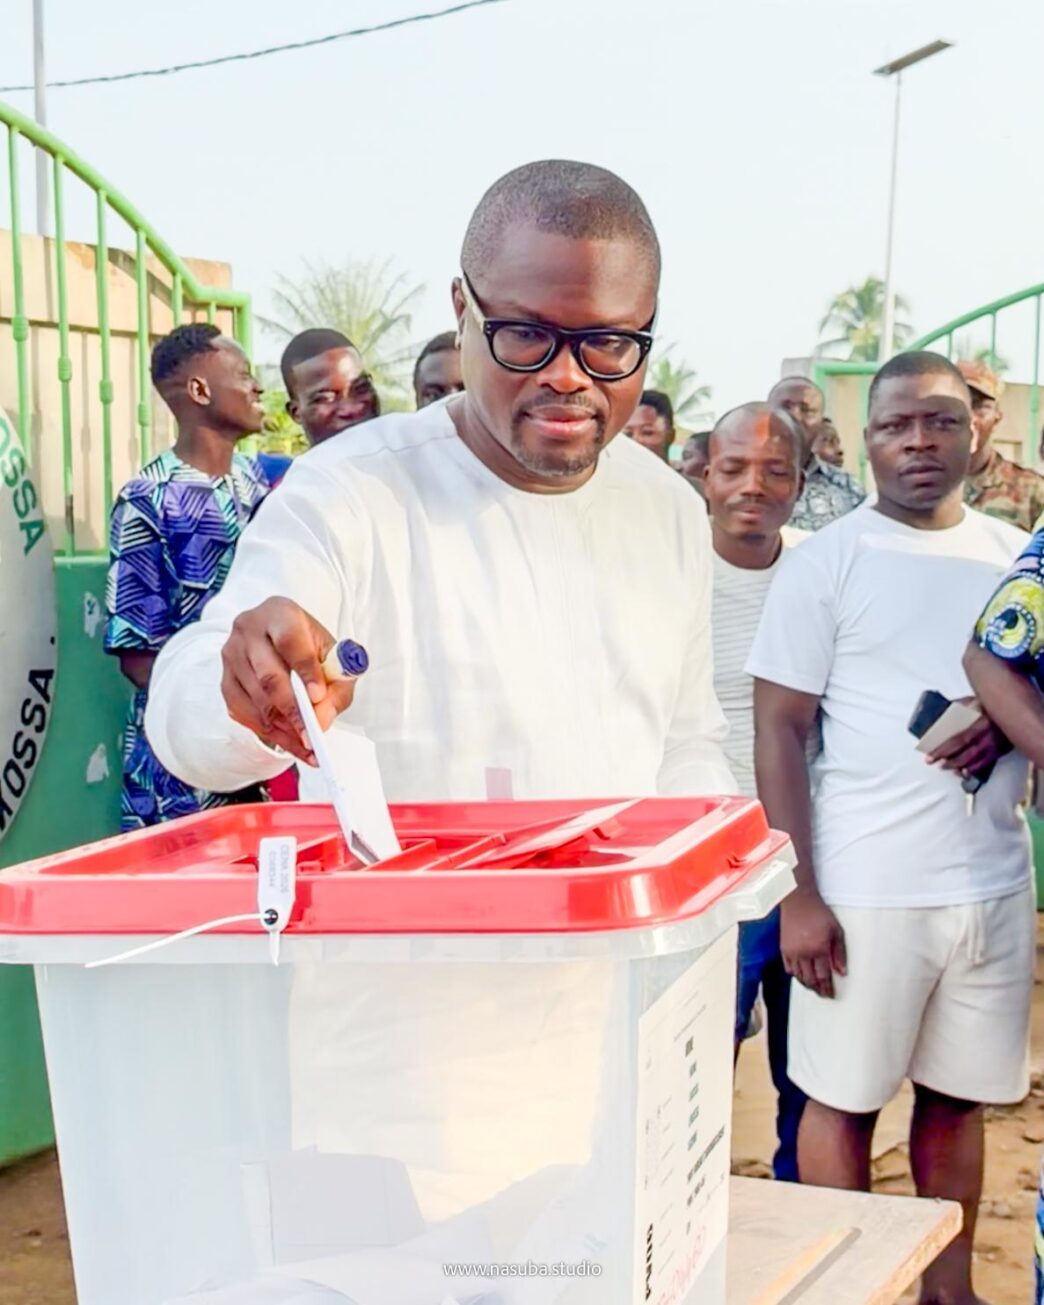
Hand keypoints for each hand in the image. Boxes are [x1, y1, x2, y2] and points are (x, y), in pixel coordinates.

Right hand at [220, 597, 356, 763]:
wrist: (282, 638)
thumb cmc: (310, 647)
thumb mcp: (334, 658)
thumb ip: (337, 686)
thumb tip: (321, 719)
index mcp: (280, 613)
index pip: (290, 642)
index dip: (305, 670)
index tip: (318, 696)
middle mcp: (248, 629)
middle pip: (268, 675)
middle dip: (292, 710)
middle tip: (312, 734)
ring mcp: (231, 655)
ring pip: (255, 698)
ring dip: (282, 726)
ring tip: (306, 743)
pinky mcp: (225, 680)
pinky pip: (243, 712)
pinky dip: (268, 731)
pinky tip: (288, 741)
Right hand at [780, 890, 846, 998]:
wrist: (798, 901)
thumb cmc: (819, 913)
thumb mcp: (836, 931)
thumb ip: (840, 953)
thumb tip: (842, 972)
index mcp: (819, 948)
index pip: (824, 976)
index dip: (828, 987)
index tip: (832, 994)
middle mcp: (803, 953)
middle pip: (810, 979)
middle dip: (818, 989)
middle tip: (824, 994)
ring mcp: (792, 951)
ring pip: (799, 976)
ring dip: (807, 984)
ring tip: (814, 987)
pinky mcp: (783, 948)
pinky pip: (788, 968)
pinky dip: (796, 975)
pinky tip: (802, 976)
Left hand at [926, 698, 1003, 775]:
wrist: (1011, 708)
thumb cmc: (986, 704)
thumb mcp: (970, 701)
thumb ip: (954, 708)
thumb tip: (936, 716)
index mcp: (978, 720)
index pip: (958, 738)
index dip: (943, 749)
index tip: (930, 754)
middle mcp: (987, 733)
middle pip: (965, 751)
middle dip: (947, 759)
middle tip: (931, 762)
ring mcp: (994, 743)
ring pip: (974, 759)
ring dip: (957, 765)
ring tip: (943, 767)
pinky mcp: (999, 750)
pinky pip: (985, 762)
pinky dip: (973, 769)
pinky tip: (963, 772)